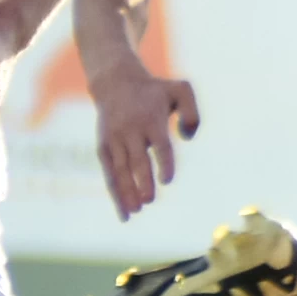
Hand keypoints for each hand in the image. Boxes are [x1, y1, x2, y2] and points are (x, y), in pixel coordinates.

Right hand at [90, 51, 199, 218]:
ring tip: (136, 212)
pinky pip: (109, 174)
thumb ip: (192, 113)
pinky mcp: (103, 147)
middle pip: (137, 160)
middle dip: (141, 181)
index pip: (160, 145)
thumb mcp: (180, 90)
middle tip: (149, 200)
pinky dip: (116, 194)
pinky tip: (125, 214)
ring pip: (120, 170)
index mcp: (152, 120)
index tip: (166, 180)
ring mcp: (115, 140)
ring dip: (127, 192)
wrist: (115, 82)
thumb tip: (187, 138)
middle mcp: (131, 131)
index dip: (163, 162)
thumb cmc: (154, 91)